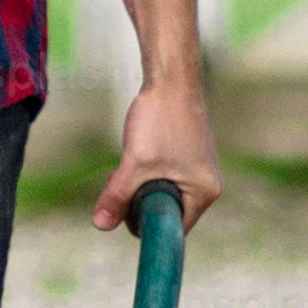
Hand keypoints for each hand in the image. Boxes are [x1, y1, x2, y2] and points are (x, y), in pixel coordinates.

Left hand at [92, 72, 225, 235]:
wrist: (171, 78)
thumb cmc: (160, 119)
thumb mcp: (135, 163)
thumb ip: (118, 196)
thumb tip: (100, 225)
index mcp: (204, 194)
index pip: (172, 229)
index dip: (143, 223)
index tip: (123, 205)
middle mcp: (207, 186)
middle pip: (166, 213)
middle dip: (139, 201)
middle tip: (121, 180)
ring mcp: (198, 171)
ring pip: (161, 194)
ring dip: (139, 186)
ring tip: (129, 163)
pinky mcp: (187, 159)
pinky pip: (164, 179)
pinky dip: (145, 173)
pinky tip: (137, 154)